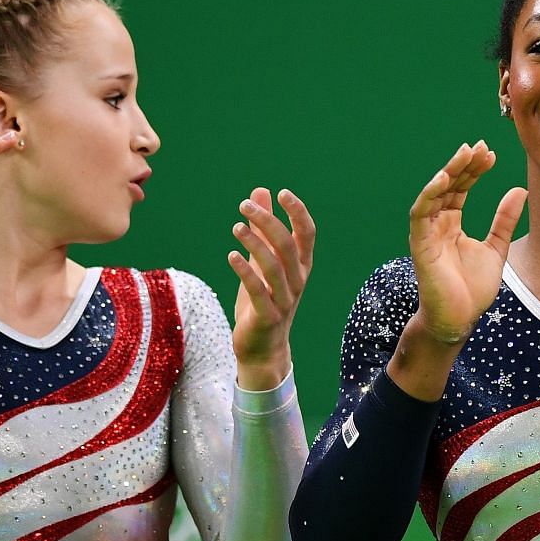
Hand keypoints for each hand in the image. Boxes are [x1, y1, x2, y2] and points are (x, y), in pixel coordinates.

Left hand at [228, 187, 314, 390]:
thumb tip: (261, 192)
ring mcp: (285, 299)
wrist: (262, 347)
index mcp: (301, 266)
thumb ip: (262, 228)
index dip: (298, 213)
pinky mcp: (267, 316)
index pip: (307, 235)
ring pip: (274, 266)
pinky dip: (246, 272)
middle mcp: (298, 281)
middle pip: (289, 246)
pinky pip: (259, 290)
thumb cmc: (264, 301)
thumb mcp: (262, 262)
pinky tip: (232, 255)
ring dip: (255, 244)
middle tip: (244, 204)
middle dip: (268, 222)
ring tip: (235, 227)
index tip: (282, 193)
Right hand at [405, 142, 525, 345]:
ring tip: (464, 154)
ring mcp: (427, 233)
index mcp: (452, 224)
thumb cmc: (473, 290)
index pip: (461, 189)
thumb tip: (519, 191)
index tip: (491, 154)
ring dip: (448, 172)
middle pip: (448, 186)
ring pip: (434, 194)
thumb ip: (504, 221)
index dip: (474, 170)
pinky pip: (420, 214)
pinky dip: (430, 194)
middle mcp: (438, 224)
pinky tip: (443, 178)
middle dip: (463, 165)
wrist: (460, 319)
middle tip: (480, 147)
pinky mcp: (420, 244)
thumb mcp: (496, 248)